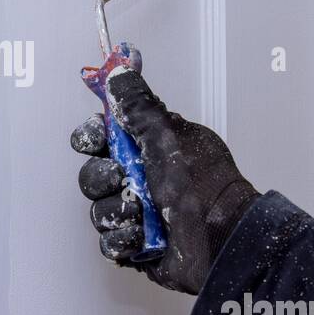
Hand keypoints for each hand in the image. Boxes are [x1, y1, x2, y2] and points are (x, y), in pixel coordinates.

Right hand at [71, 47, 259, 293]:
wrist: (222, 235)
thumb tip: (121, 69)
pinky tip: (143, 235)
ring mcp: (136, 214)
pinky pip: (108, 242)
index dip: (92, 138)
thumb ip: (138, 104)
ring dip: (118, 211)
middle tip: (122, 178)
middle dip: (103, 177)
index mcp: (145, 149)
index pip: (100, 138)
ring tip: (144, 213)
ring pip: (98, 210)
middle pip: (92, 175)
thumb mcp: (168, 136)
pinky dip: (123, 239)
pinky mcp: (135, 245)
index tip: (96, 139)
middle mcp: (137, 180)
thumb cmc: (202, 183)